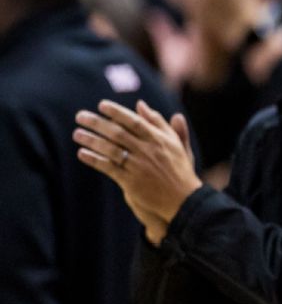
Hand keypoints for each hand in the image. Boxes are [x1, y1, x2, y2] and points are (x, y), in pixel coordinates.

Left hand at [74, 100, 201, 234]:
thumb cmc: (179, 169)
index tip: (101, 105)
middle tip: (80, 116)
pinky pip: (109, 168)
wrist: (183, 199)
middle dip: (97, 123)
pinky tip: (82, 154)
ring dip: (91, 140)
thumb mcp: (175, 142)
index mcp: (159, 139)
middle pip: (118, 133)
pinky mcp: (131, 182)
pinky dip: (94, 160)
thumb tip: (140, 104)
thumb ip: (159, 122)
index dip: (117, 112)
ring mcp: (139, 166)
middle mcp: (148, 151)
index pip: (134, 121)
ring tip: (77, 134)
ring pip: (110, 149)